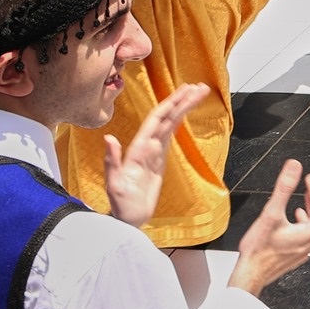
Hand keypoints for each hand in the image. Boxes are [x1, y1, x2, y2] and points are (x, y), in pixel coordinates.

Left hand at [104, 83, 210, 228]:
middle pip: (166, 117)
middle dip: (182, 101)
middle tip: (200, 87)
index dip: (171, 103)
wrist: (126, 220)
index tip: (186, 90)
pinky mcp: (159, 159)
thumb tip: (109, 137)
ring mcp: (152, 151)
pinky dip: (180, 122)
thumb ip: (111, 161)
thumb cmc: (120, 205)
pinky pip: (171, 136)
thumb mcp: (113, 185)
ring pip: (170, 124)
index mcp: (137, 148)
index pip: (157, 119)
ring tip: (199, 94)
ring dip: (183, 108)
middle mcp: (145, 146)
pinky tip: (185, 114)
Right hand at [226, 160, 309, 296]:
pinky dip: (302, 220)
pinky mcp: (293, 254)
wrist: (249, 275)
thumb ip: (284, 188)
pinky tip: (293, 217)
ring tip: (304, 195)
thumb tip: (293, 167)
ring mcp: (302, 249)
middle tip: (309, 181)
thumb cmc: (258, 251)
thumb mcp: (271, 213)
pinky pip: (305, 233)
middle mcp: (309, 242)